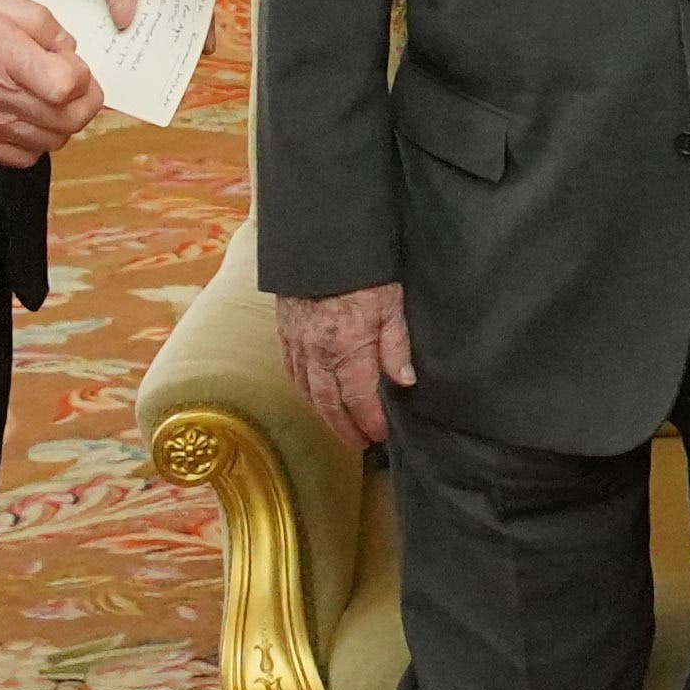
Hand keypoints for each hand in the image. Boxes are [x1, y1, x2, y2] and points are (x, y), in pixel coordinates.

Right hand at [0, 0, 96, 165]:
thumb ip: (38, 20)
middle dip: (83, 100)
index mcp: (6, 57)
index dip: (83, 74)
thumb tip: (67, 44)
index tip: (71, 62)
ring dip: (62, 122)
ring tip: (50, 99)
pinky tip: (27, 119)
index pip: (70, 85)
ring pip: (52, 141)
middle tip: (73, 83)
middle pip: (70, 119)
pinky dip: (35, 143)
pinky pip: (22, 158)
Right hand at [275, 281, 414, 451]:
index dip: (369, 421)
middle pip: (329, 404)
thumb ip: (396, 346)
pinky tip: (313, 396)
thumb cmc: (362, 272)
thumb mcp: (391, 305)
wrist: (320, 244)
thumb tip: (405, 382)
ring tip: (339, 427)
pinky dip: (304, 391)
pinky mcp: (284, 333)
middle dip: (345, 428)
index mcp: (347, 350)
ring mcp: (297, 345)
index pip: (358, 399)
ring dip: (323, 414)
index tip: (380, 435)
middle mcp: (317, 354)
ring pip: (307, 391)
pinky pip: (292, 372)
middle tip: (359, 444)